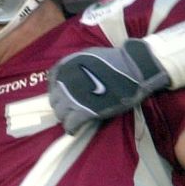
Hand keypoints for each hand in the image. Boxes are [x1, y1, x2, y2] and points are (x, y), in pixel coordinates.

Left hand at [48, 38, 170, 134]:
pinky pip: (70, 124)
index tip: (64, 95)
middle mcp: (65, 82)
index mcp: (67, 66)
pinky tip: (75, 130)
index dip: (57, 90)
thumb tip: (76, 74)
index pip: (52, 81)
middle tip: (71, 109)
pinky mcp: (84, 111)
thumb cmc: (116, 60)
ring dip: (65, 118)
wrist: (132, 69)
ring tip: (73, 120)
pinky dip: (71, 128)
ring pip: (60, 114)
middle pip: (55, 100)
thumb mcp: (89, 56)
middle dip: (61, 105)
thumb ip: (78, 65)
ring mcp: (73, 97)